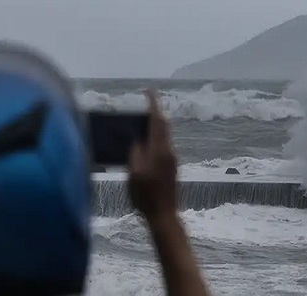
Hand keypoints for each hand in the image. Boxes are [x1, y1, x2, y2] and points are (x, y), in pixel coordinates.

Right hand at [128, 89, 178, 219]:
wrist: (164, 215)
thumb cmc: (146, 196)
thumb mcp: (134, 174)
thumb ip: (135, 153)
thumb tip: (137, 140)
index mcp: (159, 150)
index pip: (157, 121)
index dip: (153, 104)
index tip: (148, 91)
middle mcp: (168, 151)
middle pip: (163, 126)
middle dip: (154, 113)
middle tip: (144, 103)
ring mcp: (172, 159)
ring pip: (163, 136)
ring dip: (153, 126)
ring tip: (140, 122)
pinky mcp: (171, 167)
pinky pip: (162, 145)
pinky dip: (154, 138)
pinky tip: (144, 143)